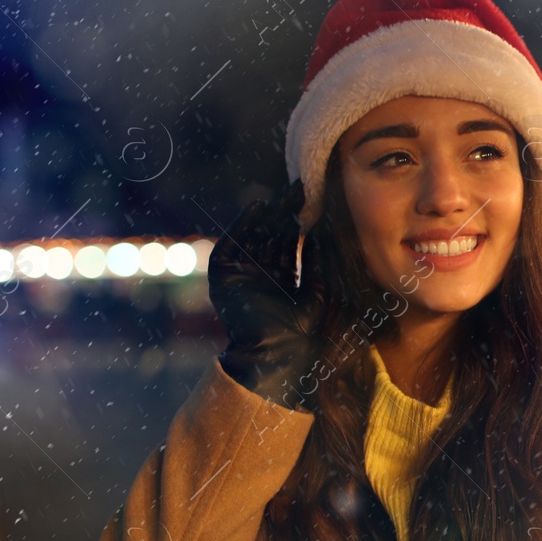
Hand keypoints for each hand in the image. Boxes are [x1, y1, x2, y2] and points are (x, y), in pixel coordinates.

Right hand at [207, 182, 323, 409]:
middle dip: (283, 214)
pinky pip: (231, 246)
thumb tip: (317, 236)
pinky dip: (241, 226)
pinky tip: (257, 209)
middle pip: (270, 237)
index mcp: (279, 280)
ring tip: (281, 194)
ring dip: (266, 215)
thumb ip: (314, 264)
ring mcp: (240, 276)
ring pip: (252, 237)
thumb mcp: (316, 290)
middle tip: (298, 189)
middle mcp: (259, 276)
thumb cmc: (302, 329)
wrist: (279, 351)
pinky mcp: (223, 278)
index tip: (308, 201)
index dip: (297, 224)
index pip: (287, 245)